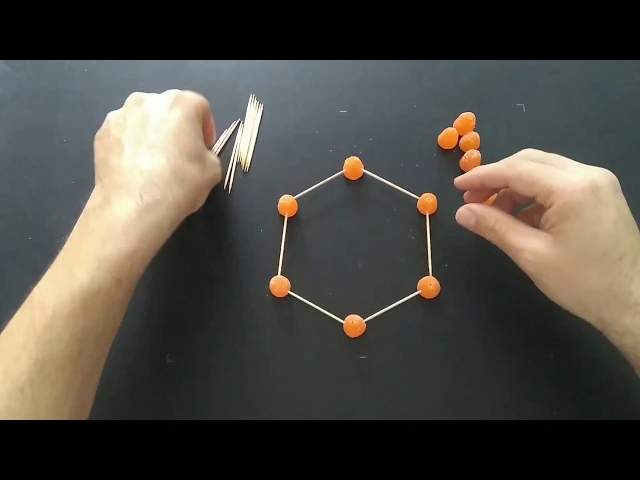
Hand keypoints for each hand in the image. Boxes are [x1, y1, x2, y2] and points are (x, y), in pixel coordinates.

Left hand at [93, 89, 220, 233]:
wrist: (133, 207)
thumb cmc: (179, 184)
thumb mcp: (212, 170)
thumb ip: (207, 152)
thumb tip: (196, 153)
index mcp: (181, 104)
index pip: (200, 106)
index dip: (206, 128)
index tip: (205, 147)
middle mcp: (149, 100)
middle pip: (169, 108)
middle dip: (177, 126)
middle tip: (179, 153)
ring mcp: (121, 114)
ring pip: (143, 118)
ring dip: (151, 132)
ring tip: (153, 160)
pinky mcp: (102, 132)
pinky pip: (124, 132)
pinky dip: (130, 143)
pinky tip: (134, 166)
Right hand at [453, 148, 639, 332]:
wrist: (634, 301)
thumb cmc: (582, 282)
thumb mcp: (531, 255)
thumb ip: (495, 227)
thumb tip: (462, 212)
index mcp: (571, 188)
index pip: (516, 170)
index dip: (482, 176)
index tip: (457, 187)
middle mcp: (587, 175)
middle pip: (530, 162)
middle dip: (498, 177)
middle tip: (472, 199)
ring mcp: (598, 183)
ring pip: (545, 170)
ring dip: (515, 186)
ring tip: (492, 212)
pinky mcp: (602, 194)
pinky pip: (560, 183)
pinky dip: (535, 194)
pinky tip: (520, 217)